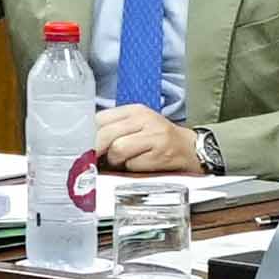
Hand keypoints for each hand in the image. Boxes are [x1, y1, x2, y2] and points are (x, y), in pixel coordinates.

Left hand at [83, 104, 207, 179]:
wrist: (190, 149)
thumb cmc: (159, 139)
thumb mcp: (139, 126)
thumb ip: (115, 129)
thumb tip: (88, 144)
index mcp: (135, 110)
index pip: (100, 119)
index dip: (90, 135)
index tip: (89, 146)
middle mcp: (144, 119)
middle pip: (105, 134)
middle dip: (99, 151)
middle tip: (100, 159)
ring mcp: (153, 136)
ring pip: (117, 149)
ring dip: (116, 161)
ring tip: (124, 162)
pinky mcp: (160, 153)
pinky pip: (132, 164)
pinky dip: (131, 169)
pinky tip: (138, 166)